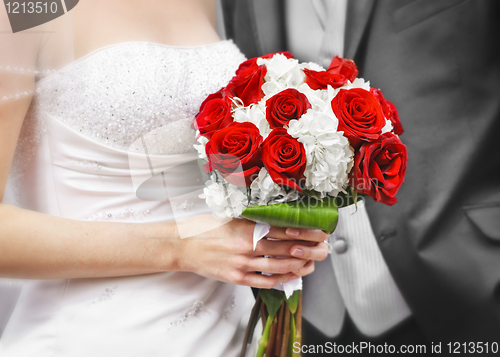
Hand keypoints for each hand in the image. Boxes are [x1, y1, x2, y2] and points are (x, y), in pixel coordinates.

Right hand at [176, 215, 328, 288]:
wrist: (182, 246)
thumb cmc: (205, 227)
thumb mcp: (230, 215)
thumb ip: (254, 217)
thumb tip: (278, 214)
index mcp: (247, 227)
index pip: (284, 230)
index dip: (306, 232)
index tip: (321, 231)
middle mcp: (247, 246)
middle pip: (287, 250)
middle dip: (310, 250)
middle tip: (325, 248)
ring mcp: (242, 265)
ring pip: (279, 267)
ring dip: (300, 266)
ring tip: (313, 263)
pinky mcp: (236, 278)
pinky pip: (264, 282)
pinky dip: (282, 279)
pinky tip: (292, 275)